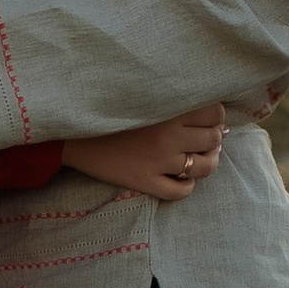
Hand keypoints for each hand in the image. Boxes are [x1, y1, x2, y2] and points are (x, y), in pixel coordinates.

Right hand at [58, 105, 226, 202]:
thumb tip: (215, 116)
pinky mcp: (145, 181)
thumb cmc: (110, 110)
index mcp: (167, 109)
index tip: (205, 119)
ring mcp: (158, 161)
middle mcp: (167, 136)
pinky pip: (181, 191)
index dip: (214, 116)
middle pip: (213, 139)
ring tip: (196, 158)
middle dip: (212, 139)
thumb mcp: (143, 96)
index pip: (214, 112)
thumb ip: (174, 99)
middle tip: (200, 138)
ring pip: (204, 167)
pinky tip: (179, 178)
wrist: (72, 131)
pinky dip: (186, 186)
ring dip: (206, 163)